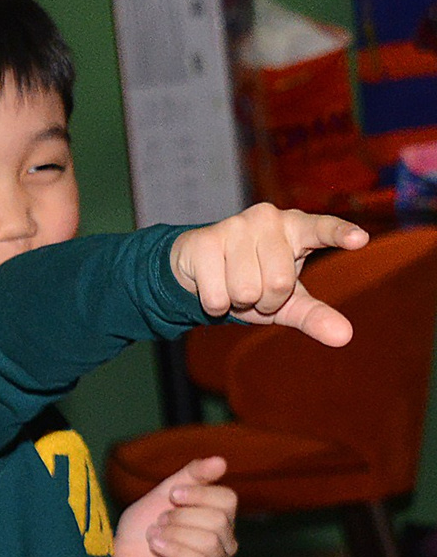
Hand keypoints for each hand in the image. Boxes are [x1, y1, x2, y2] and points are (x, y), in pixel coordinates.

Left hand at [114, 455, 236, 556]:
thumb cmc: (142, 528)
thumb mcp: (163, 495)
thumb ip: (191, 476)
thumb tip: (221, 461)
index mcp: (220, 518)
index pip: (228, 499)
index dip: (199, 493)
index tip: (172, 495)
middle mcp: (226, 542)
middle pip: (219, 520)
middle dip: (180, 517)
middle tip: (159, 522)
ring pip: (209, 541)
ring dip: (173, 534)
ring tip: (154, 536)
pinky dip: (173, 550)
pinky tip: (156, 546)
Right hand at [168, 203, 363, 343]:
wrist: (198, 267)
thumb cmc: (252, 279)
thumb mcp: (288, 300)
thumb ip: (316, 315)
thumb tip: (344, 337)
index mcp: (298, 227)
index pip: (323, 230)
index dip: (340, 235)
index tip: (359, 239)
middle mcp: (269, 219)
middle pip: (279, 284)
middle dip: (265, 301)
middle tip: (255, 289)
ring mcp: (235, 226)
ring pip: (246, 291)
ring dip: (238, 302)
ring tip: (232, 284)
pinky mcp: (204, 240)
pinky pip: (218, 296)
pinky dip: (216, 304)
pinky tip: (212, 284)